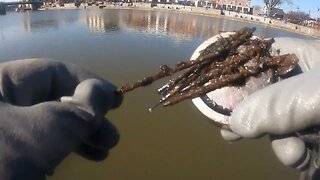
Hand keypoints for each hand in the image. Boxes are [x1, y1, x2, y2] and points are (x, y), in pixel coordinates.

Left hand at [0, 59, 121, 179]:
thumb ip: (78, 110)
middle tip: (112, 136)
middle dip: (88, 116)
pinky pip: (43, 142)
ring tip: (105, 150)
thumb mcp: (42, 132)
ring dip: (82, 135)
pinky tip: (83, 157)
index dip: (87, 82)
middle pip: (54, 99)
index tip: (115, 99)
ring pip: (51, 123)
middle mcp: (0, 104)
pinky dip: (66, 148)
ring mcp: (4, 130)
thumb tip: (104, 93)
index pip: (51, 73)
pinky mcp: (9, 153)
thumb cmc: (1, 160)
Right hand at [221, 38, 319, 176]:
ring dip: (280, 143)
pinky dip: (294, 156)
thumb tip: (236, 124)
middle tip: (230, 131)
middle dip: (251, 118)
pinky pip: (293, 145)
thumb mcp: (318, 92)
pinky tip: (300, 158)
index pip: (259, 59)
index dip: (234, 75)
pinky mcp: (313, 135)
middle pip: (262, 96)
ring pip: (278, 125)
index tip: (215, 94)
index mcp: (305, 58)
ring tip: (293, 152)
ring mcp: (308, 110)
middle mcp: (303, 83)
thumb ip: (279, 103)